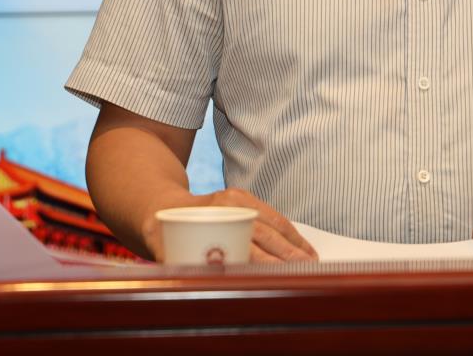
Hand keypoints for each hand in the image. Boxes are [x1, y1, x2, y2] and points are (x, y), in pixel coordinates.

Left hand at [143, 188, 316, 262]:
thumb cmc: (162, 231)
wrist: (160, 203)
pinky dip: (290, 231)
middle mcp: (225, 205)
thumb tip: (189, 277)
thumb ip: (172, 259)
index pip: (244, 244)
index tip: (283, 276)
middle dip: (287, 254)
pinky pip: (272, 214)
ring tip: (313, 260)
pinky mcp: (243, 196)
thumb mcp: (159, 246)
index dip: (265, 261)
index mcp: (207, 218)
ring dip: (294, 242)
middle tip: (307, 271)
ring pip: (273, 222)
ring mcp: (236, 199)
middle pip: (264, 234)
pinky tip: (303, 246)